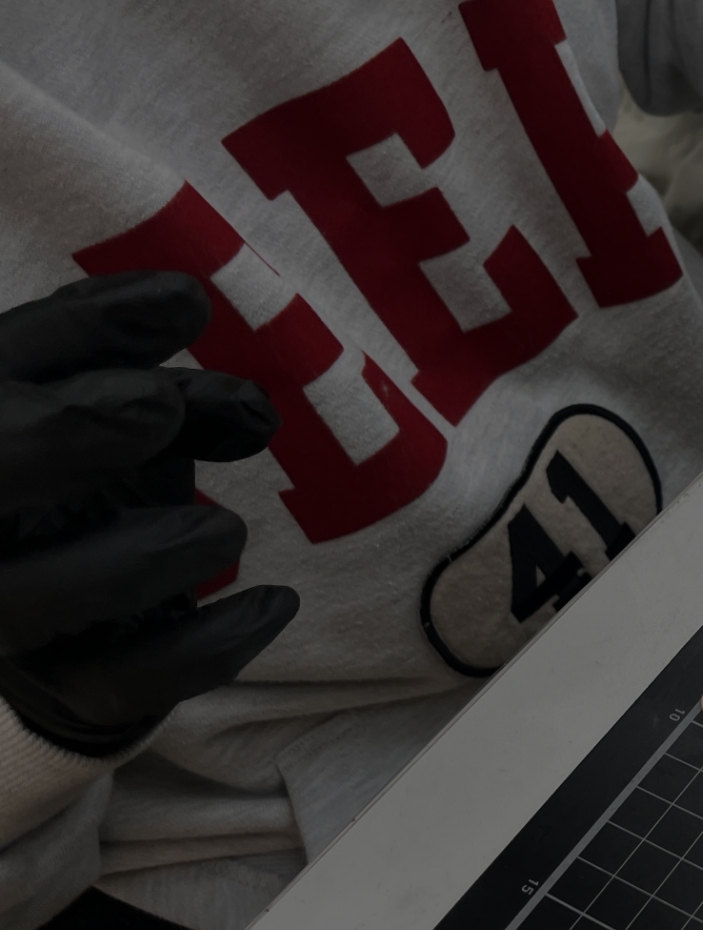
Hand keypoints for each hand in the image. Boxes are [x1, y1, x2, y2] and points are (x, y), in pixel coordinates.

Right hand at [0, 272, 297, 755]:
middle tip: (168, 423)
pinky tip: (275, 602)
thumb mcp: (58, 367)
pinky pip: (122, 686)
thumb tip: (183, 300)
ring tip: (228, 530)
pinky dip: (208, 648)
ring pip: (37, 614)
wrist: (31, 543)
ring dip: (145, 561)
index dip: (63, 419)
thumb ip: (103, 329)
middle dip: (82, 458)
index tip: (158, 392)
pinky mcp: (62, 680)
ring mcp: (1, 621)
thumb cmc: (50, 434)